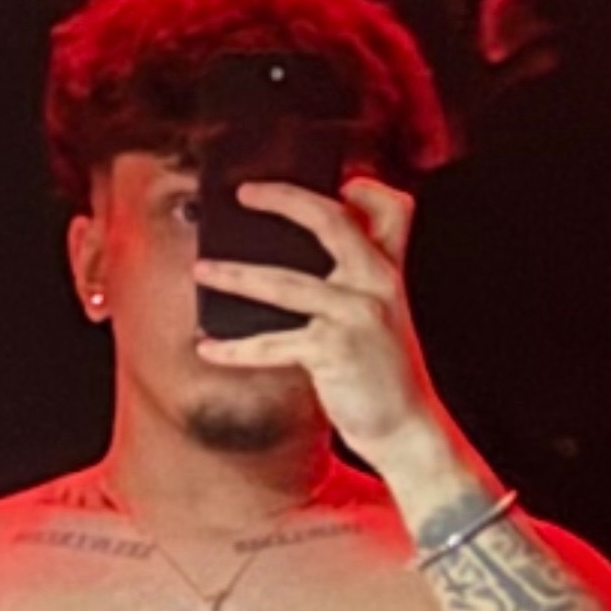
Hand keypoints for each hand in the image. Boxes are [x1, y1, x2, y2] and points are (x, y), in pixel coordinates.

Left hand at [193, 174, 439, 463]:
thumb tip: (288, 264)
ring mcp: (356, 315)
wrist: (408, 428)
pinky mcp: (335, 351)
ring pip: (286, 283)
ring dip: (237, 275)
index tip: (339, 181)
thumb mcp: (383, 318)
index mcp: (390, 272)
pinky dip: (236, 348)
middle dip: (284, 200)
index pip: (392, 210)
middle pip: (332, 221)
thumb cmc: (384, 373)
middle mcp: (378, 284)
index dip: (365, 189)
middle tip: (244, 193)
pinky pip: (273, 344)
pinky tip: (208, 348)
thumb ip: (354, 285)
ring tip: (202, 269)